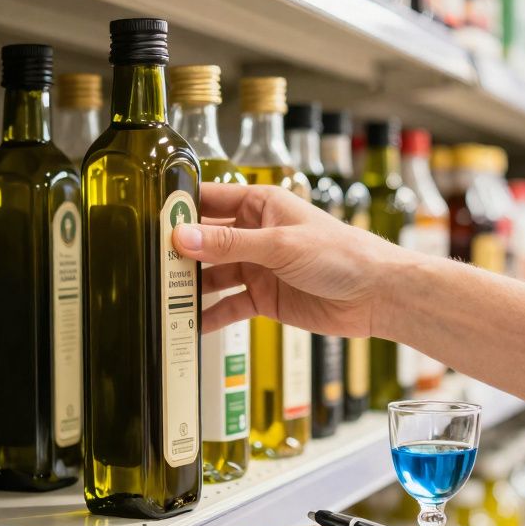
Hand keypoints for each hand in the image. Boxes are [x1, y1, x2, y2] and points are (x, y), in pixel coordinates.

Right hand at [171, 181, 413, 336]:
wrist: (378, 295)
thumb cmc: (342, 254)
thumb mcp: (280, 245)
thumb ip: (229, 245)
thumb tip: (182, 238)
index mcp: (260, 205)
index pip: (209, 201)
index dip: (179, 210)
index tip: (147, 220)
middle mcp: (255, 234)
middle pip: (206, 241)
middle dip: (179, 254)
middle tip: (147, 267)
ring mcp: (259, 267)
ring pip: (213, 275)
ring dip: (191, 287)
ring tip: (161, 299)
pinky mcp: (265, 297)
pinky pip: (230, 304)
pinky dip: (211, 314)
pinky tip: (190, 325)